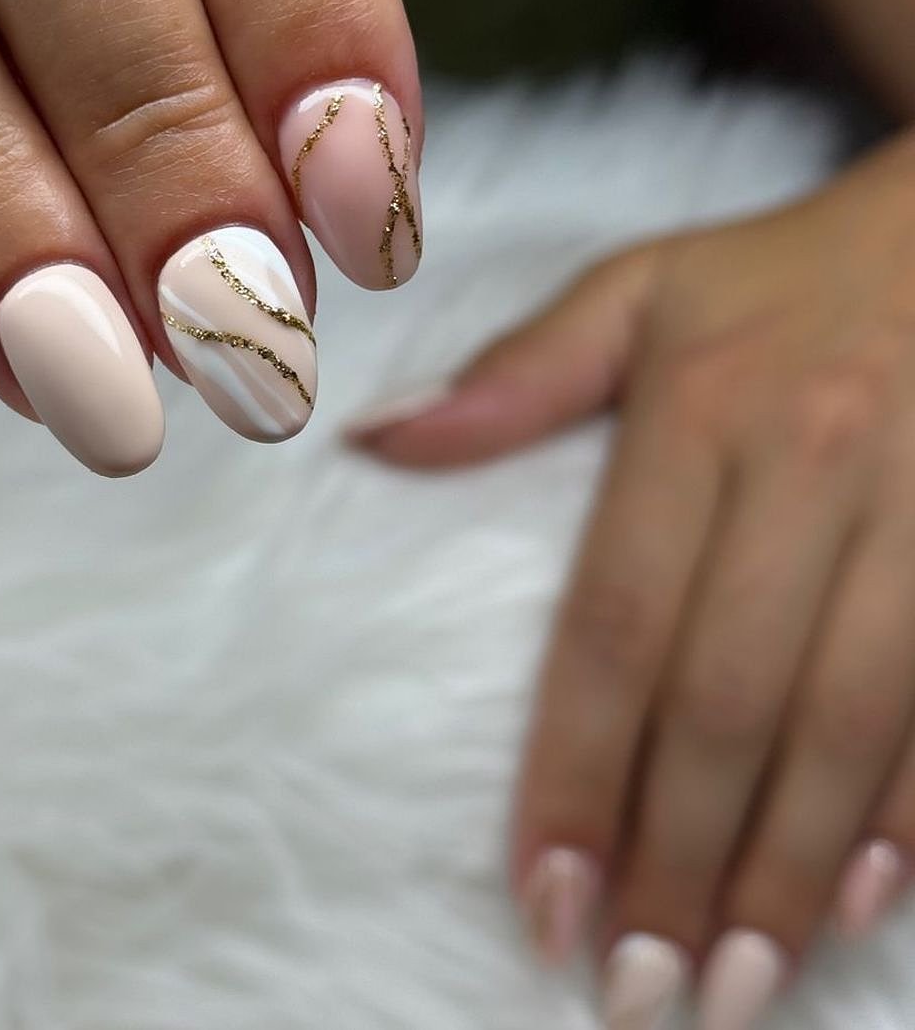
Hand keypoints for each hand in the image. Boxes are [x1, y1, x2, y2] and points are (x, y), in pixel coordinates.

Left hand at [350, 135, 914, 1026]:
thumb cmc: (775, 276)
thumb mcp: (639, 292)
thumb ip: (517, 376)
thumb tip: (373, 440)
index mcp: (704, 411)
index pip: (619, 623)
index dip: (575, 768)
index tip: (540, 893)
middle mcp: (813, 469)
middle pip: (731, 698)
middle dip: (676, 857)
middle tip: (630, 985)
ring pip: (846, 723)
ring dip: (785, 871)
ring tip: (728, 989)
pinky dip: (904, 817)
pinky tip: (854, 906)